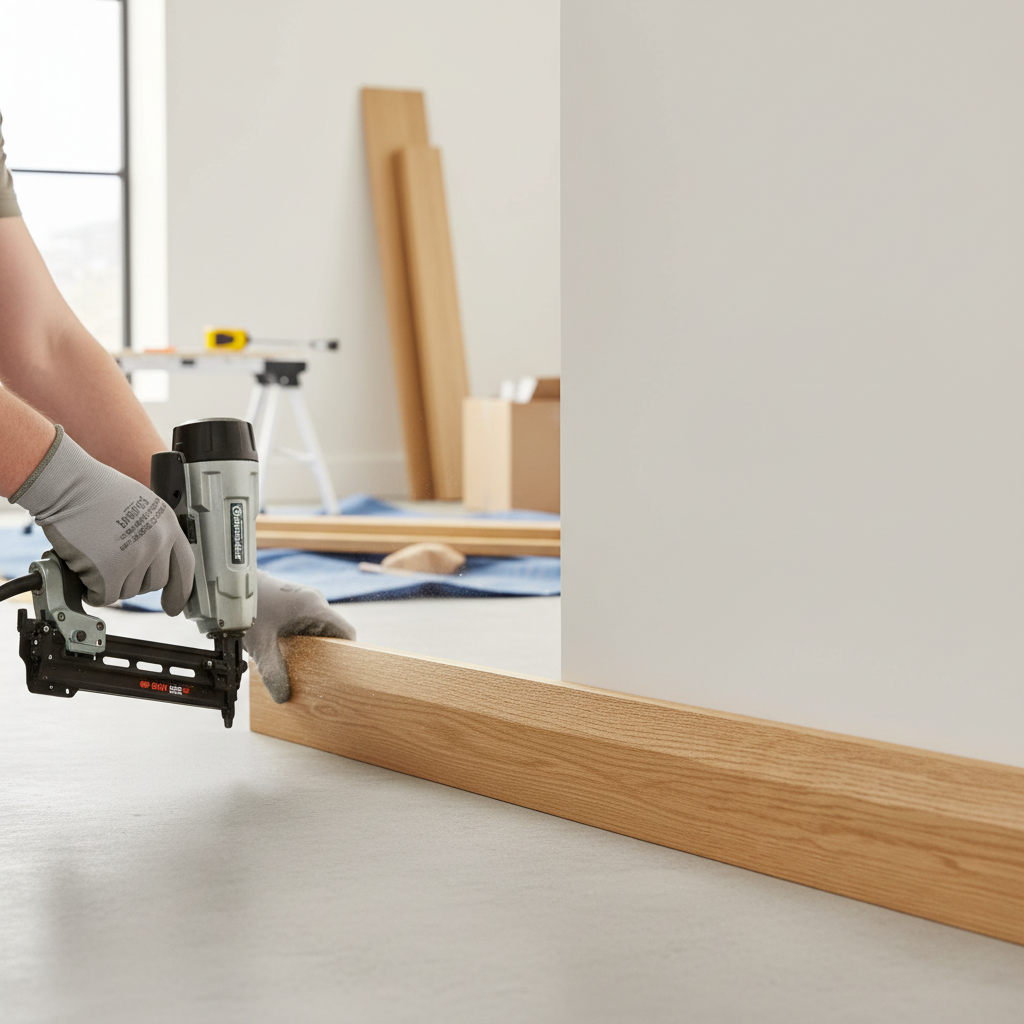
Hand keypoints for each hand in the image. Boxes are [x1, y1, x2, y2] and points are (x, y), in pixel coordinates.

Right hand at [10, 426, 194, 612]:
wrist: (69, 486)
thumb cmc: (97, 491)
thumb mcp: (141, 506)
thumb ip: (152, 532)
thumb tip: (153, 559)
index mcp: (168, 525)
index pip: (185, 566)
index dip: (180, 591)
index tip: (174, 606)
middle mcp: (157, 542)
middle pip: (154, 583)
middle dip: (134, 580)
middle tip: (113, 566)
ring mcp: (135, 557)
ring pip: (128, 591)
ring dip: (110, 582)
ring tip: (96, 556)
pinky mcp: (110, 571)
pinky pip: (105, 596)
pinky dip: (92, 590)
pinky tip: (85, 571)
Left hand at [244, 571, 355, 702]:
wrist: (232, 587)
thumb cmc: (247, 609)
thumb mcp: (260, 646)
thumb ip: (273, 673)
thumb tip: (284, 696)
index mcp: (315, 608)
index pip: (346, 631)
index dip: (347, 652)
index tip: (339, 670)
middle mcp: (314, 601)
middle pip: (332, 631)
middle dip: (325, 652)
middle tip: (315, 672)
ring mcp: (304, 598)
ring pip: (318, 626)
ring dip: (310, 644)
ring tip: (297, 661)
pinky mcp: (294, 601)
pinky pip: (307, 621)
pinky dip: (301, 635)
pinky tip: (286, 647)